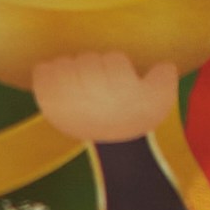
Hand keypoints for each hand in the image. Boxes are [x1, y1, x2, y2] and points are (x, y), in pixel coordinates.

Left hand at [30, 42, 160, 149]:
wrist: (113, 149)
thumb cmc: (136, 118)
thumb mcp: (160, 102)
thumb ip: (164, 79)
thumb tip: (166, 66)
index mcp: (120, 94)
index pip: (115, 61)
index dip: (119, 67)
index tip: (121, 81)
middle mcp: (94, 97)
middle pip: (90, 60)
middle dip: (96, 67)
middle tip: (100, 82)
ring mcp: (69, 100)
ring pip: (67, 64)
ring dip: (73, 68)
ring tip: (80, 80)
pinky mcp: (49, 105)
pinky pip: (43, 75)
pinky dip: (47, 71)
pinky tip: (54, 74)